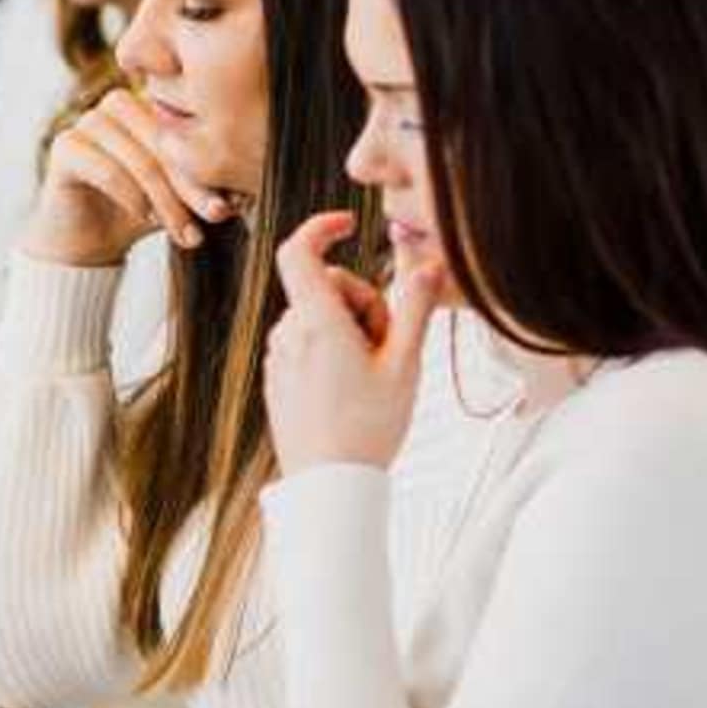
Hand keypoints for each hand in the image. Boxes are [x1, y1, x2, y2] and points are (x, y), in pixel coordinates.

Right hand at [21, 88, 229, 267]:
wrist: (85, 241)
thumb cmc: (138, 212)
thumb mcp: (180, 195)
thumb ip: (206, 183)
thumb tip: (248, 189)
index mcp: (151, 104)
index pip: (188, 131)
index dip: (210, 169)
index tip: (232, 205)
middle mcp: (119, 104)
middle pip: (167, 143)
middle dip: (193, 185)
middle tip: (216, 217)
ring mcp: (89, 121)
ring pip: (141, 158)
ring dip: (167, 199)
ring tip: (185, 232)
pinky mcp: (65, 145)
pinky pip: (108, 169)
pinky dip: (131, 196)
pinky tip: (145, 218)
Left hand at [264, 209, 438, 472]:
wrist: (329, 483)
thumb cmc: (367, 427)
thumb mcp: (404, 363)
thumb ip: (415, 307)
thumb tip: (428, 265)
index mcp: (315, 322)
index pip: (299, 251)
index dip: (320, 228)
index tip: (347, 225)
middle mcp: (288, 334)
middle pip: (325, 288)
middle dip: (362, 301)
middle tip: (387, 345)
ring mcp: (278, 357)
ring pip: (319, 317)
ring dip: (350, 329)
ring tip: (371, 374)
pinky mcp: (278, 377)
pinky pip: (307, 344)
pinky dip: (333, 350)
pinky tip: (351, 387)